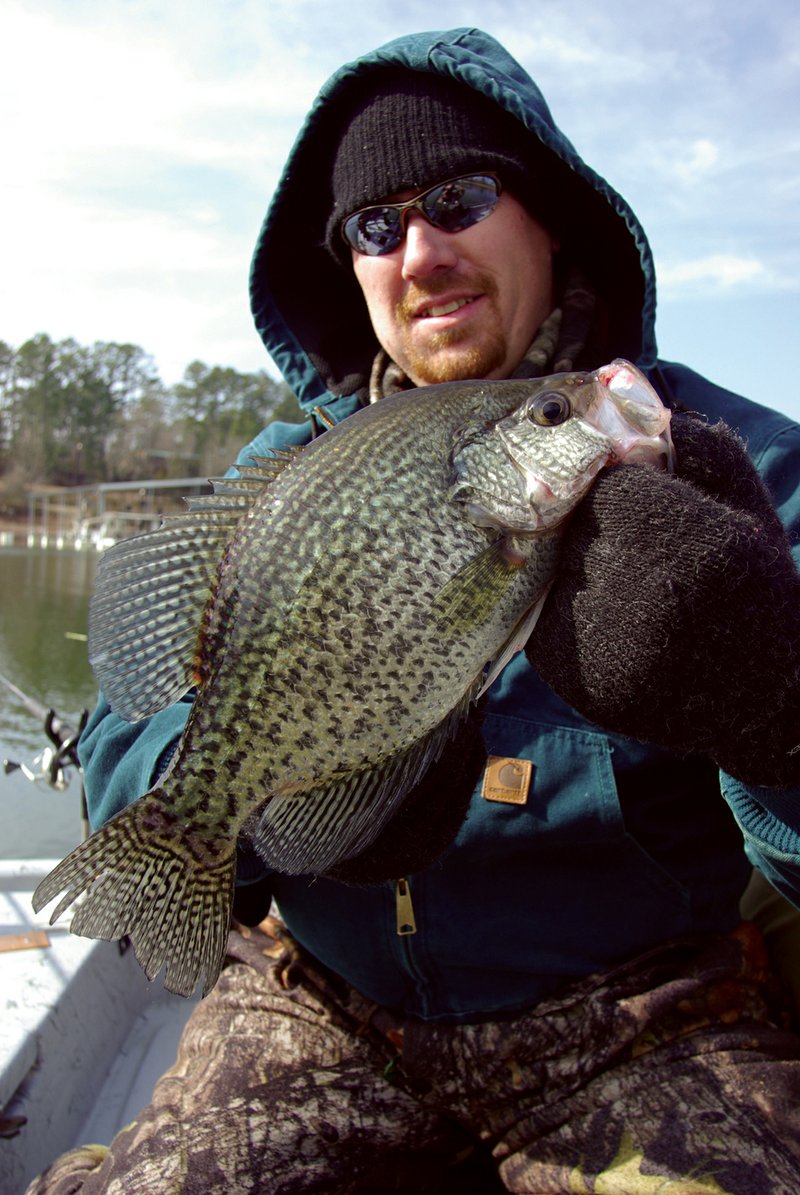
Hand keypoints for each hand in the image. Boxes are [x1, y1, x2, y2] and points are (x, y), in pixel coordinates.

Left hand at [527, 412, 799, 787]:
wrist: (756, 699)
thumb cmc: (754, 591)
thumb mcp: (747, 509)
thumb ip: (696, 447)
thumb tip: (626, 384)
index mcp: (688, 541)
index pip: (608, 487)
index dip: (617, 490)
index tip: (635, 503)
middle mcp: (639, 591)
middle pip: (574, 524)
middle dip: (594, 525)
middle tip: (633, 550)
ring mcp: (601, 640)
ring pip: (553, 566)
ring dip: (578, 564)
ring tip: (629, 588)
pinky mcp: (573, 677)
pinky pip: (541, 612)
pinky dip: (564, 605)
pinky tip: (611, 618)